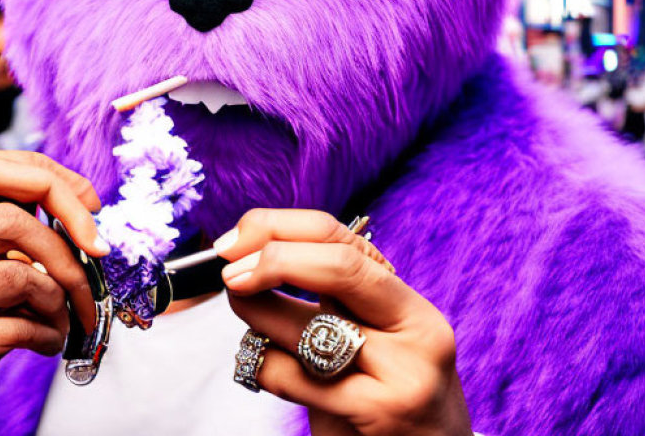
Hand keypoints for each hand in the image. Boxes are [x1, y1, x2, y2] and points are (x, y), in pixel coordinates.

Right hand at [0, 151, 107, 434]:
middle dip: (67, 243)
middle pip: (8, 221)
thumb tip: (88, 208)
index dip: (44, 174)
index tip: (89, 201)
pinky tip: (48, 340)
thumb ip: (13, 226)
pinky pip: (20, 328)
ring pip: (19, 276)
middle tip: (95, 261)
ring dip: (61, 296)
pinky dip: (50, 333)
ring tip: (65, 313)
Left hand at [217, 209, 472, 435]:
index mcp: (415, 309)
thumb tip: (259, 252)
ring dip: (255, 312)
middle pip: (337, 268)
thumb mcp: (385, 346)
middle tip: (229, 272)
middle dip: (272, 258)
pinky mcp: (372, 415)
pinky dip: (264, 363)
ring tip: (242, 308)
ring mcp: (398, 377)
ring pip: (304, 326)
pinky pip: (292, 376)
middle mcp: (415, 335)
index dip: (285, 229)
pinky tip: (264, 364)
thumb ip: (342, 303)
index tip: (239, 237)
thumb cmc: (396, 403)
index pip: (347, 241)